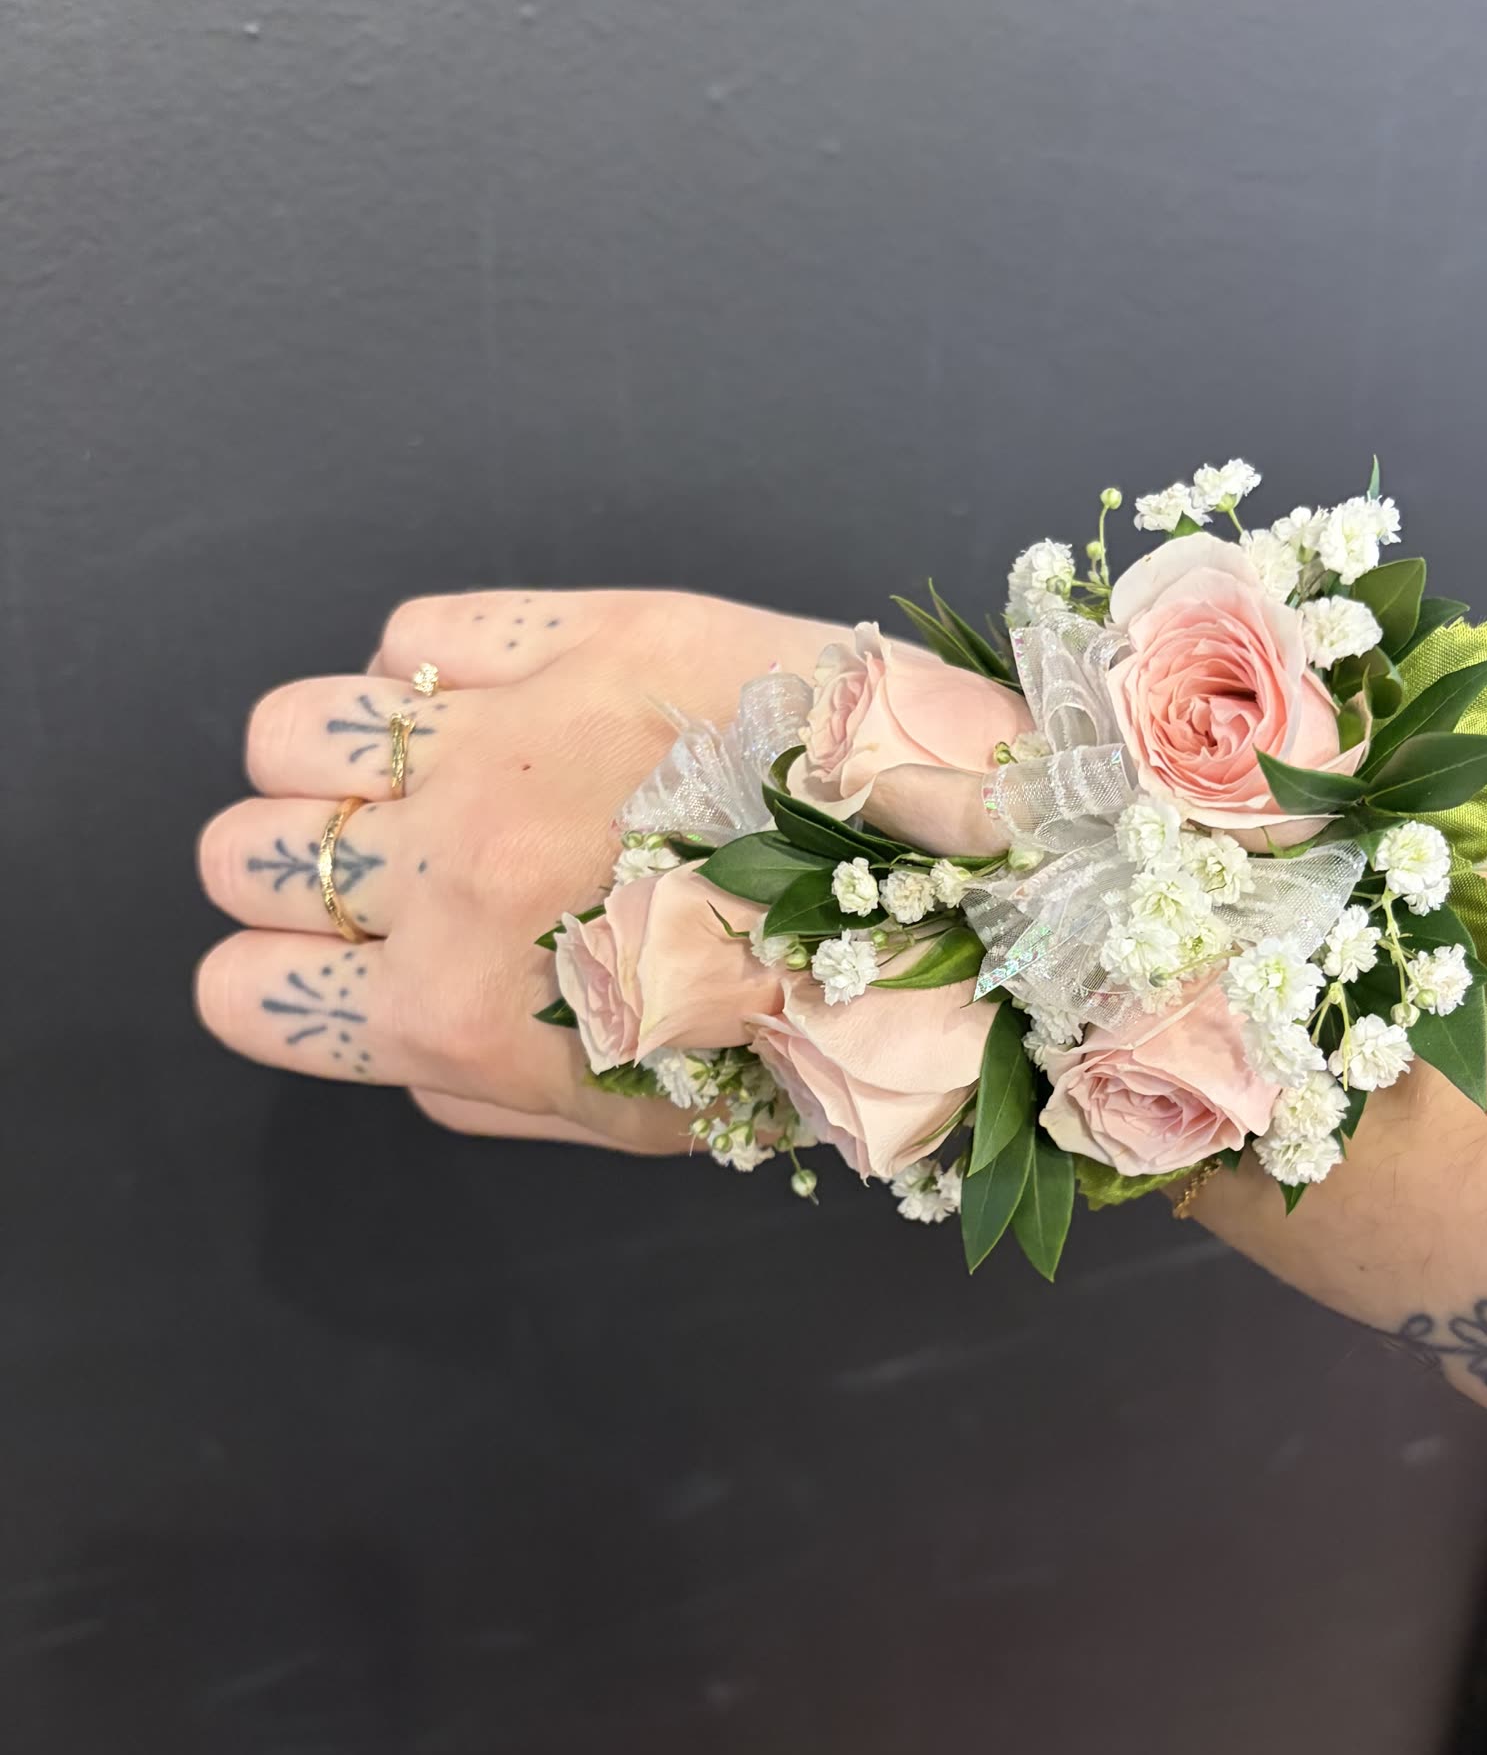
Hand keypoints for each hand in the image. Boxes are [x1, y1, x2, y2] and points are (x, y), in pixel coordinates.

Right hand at [196, 589, 830, 1148]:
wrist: (980, 880)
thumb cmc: (822, 1023)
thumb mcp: (646, 1123)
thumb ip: (487, 1092)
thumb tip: (401, 1036)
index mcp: (458, 1012)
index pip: (238, 992)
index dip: (278, 982)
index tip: (335, 969)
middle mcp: (449, 868)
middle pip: (239, 853)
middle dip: (300, 873)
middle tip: (399, 877)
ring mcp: (506, 739)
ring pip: (292, 730)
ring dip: (339, 764)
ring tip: (434, 780)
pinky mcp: (583, 632)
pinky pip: (416, 631)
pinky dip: (437, 670)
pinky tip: (513, 710)